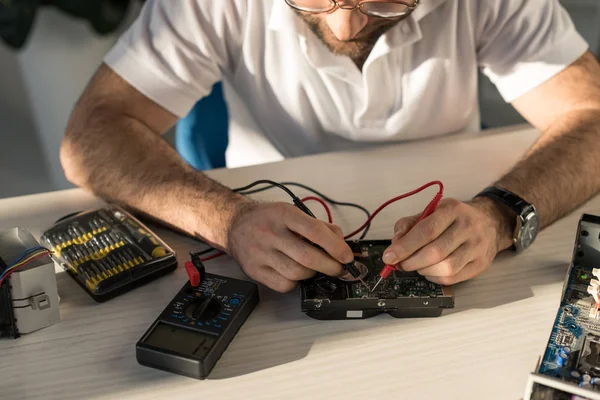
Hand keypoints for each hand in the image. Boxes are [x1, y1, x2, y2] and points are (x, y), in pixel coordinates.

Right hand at [226, 201, 353, 291]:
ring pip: (297, 273)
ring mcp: (261, 254)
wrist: (235, 225)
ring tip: (314, 268)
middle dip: (330, 266)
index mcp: (283, 214)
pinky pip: (284, 285)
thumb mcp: (292, 212)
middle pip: (308, 257)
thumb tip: (341, 243)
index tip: (347, 256)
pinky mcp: (255, 271)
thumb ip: (318, 226)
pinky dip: (296, 283)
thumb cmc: (268, 219)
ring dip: (313, 274)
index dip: (335, 247)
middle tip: (339, 269)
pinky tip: (296, 273)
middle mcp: (271, 233)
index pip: (315, 232)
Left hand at [382, 197, 513, 285]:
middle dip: (411, 262)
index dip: (405, 246)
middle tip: (401, 264)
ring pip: (445, 268)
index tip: (389, 256)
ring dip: (423, 270)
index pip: (426, 230)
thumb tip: (395, 244)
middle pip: (435, 252)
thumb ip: (408, 225)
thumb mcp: (430, 211)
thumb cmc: (454, 218)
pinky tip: (430, 270)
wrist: (489, 221)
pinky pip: (453, 278)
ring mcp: (477, 247)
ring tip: (417, 265)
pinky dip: (435, 277)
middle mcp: (467, 227)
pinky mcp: (480, 264)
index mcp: (452, 210)